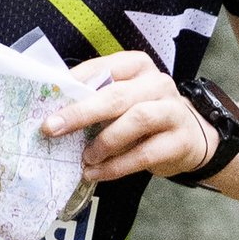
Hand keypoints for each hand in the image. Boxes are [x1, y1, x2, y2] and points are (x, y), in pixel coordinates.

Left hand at [38, 49, 221, 185]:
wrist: (190, 138)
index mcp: (138, 66)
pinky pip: (145, 153)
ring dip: (105, 141)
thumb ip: (94, 99)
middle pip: (117, 95)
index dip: (74, 83)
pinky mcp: (180, 140)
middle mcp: (157, 83)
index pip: (103, 68)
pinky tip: (97, 173)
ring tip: (85, 158)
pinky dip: (117, 166)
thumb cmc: (144, 116)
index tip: (48, 98)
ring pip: (137, 120)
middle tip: (52, 128)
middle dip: (81, 112)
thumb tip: (54, 112)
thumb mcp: (122, 100)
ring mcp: (173, 110)